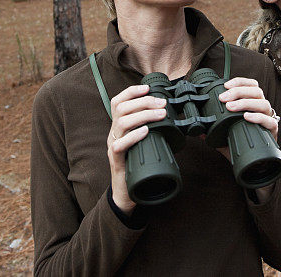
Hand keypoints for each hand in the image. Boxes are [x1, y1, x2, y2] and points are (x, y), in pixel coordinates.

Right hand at [107, 84, 166, 213]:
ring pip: (122, 123)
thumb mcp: (143, 141)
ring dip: (144, 115)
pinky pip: (121, 145)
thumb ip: (149, 127)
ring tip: (160, 115)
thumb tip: (168, 113)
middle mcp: (114, 133)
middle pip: (122, 108)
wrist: (127, 191)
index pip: (117, 101)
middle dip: (144, 102)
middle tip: (162, 104)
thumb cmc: (136, 163)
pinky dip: (134, 136)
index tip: (147, 88)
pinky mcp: (116, 160)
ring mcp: (113, 146)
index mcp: (119, 126)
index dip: (131, 92)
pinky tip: (146, 131)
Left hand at [218, 77, 279, 199]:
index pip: (251, 85)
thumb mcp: (226, 135)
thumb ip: (214, 131)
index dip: (240, 82)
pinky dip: (258, 118)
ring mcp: (268, 120)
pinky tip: (247, 117)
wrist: (255, 166)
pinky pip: (270, 122)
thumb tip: (199, 129)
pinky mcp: (273, 133)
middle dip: (239, 92)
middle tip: (224, 98)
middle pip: (256, 91)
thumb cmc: (242, 145)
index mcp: (253, 105)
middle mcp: (262, 110)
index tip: (226, 85)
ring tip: (231, 108)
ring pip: (263, 103)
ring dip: (245, 103)